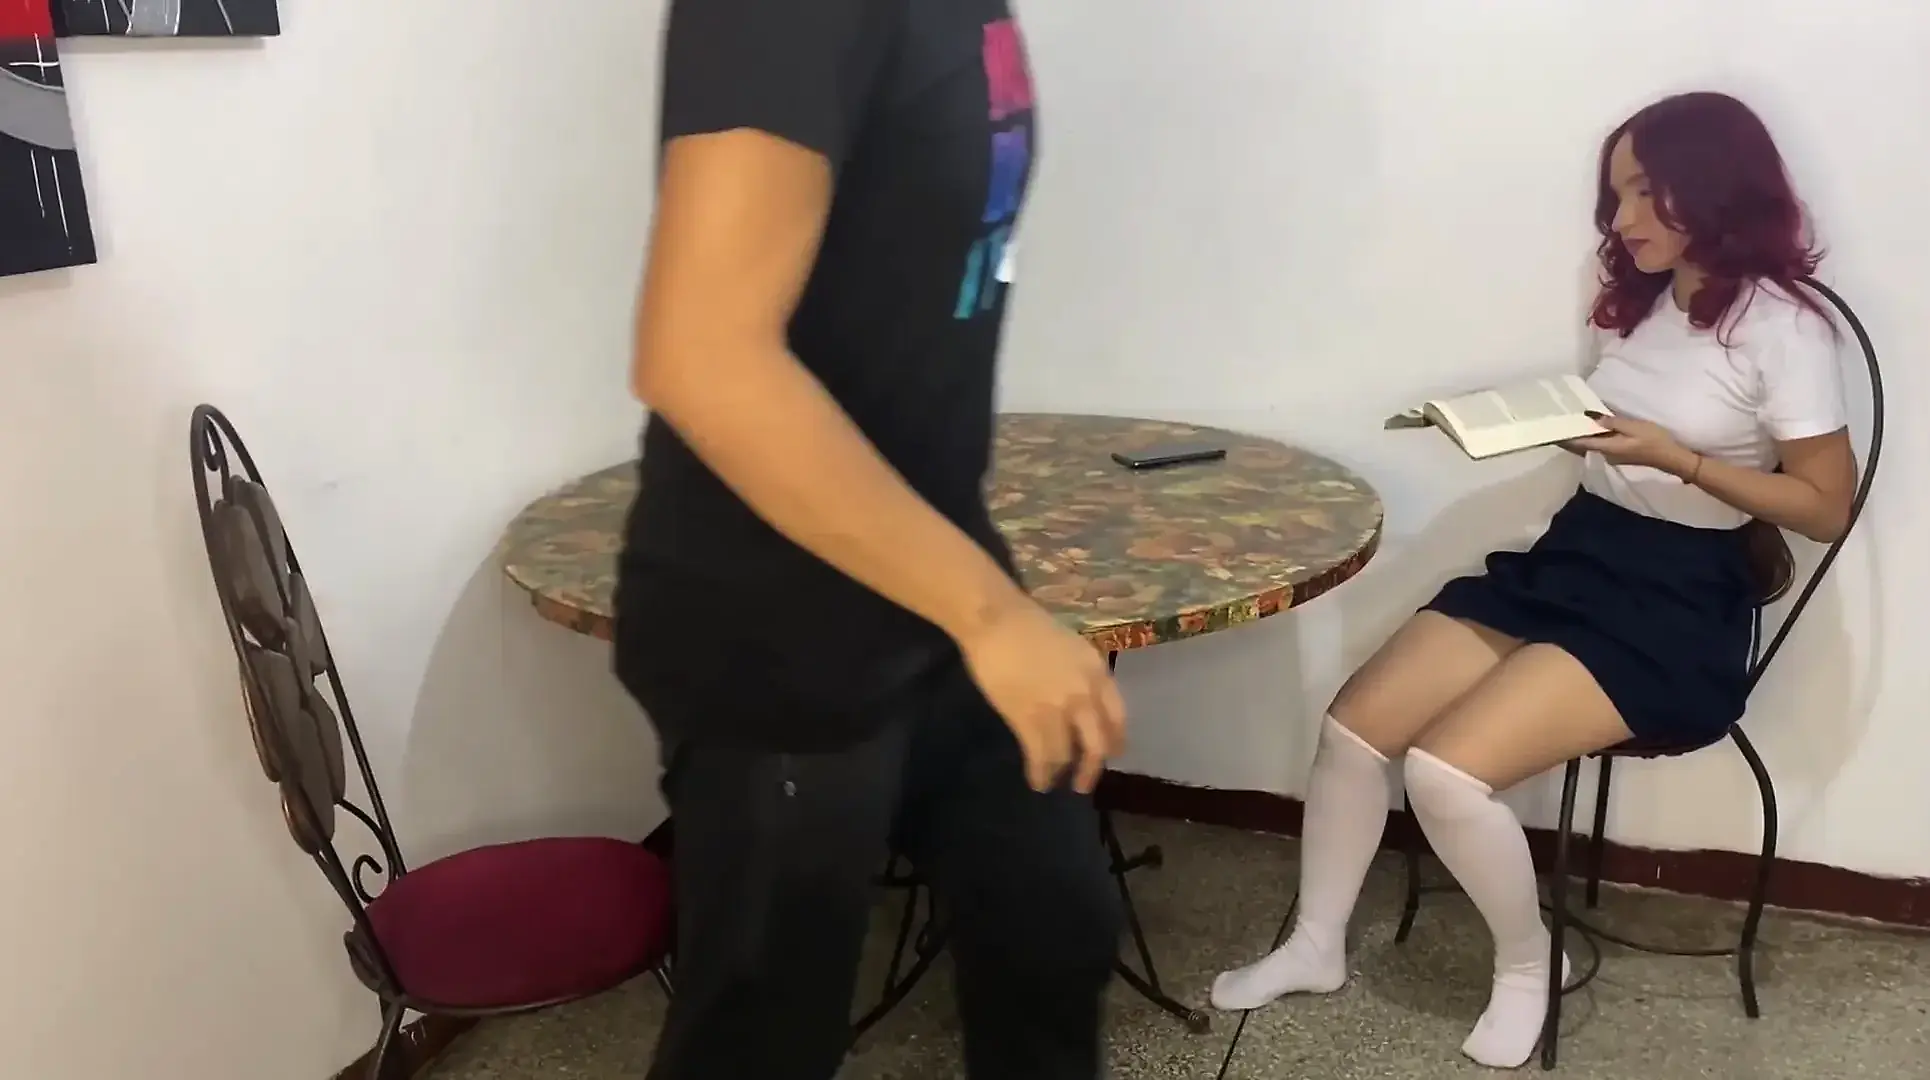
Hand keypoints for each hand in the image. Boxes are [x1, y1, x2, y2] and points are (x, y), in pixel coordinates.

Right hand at [955, 597, 1126, 793]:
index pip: (1117, 716)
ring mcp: (1057, 708)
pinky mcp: (1029, 719)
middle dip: (1091, 769)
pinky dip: (1040, 773)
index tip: (1113, 753)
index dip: (1116, 740)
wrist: (996, 621)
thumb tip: (1081, 705)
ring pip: (1066, 754)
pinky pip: (1040, 756)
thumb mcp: (1071, 648)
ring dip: (1059, 771)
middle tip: (1083, 783)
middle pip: (1097, 745)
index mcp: (1097, 672)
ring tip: (1052, 780)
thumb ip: (1082, 676)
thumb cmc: (1028, 627)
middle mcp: (1084, 694)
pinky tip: (1036, 780)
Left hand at [1563, 413, 1697, 475]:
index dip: (1563, 438)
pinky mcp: (1618, 454)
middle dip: (1567, 438)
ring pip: (1589, 446)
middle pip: (1580, 446)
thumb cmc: (1653, 440)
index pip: (1578, 443)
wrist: (1670, 457)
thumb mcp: (1632, 427)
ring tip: (1568, 425)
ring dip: (1578, 438)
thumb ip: (1611, 422)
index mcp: (1606, 448)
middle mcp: (1604, 454)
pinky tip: (1588, 429)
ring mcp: (1611, 456)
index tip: (1549, 432)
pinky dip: (1590, 438)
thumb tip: (1589, 416)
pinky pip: (1598, 446)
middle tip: (1554, 426)